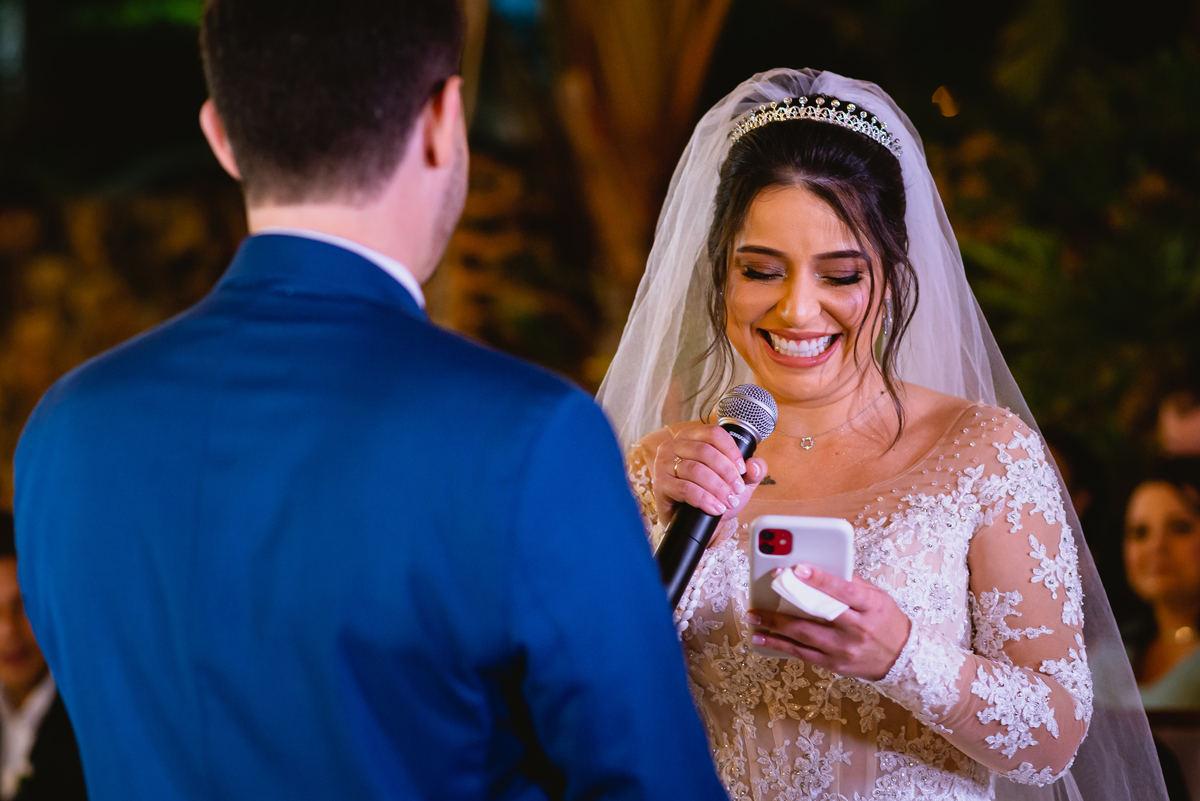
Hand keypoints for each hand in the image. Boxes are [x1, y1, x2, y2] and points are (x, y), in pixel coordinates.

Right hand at [652, 421, 767, 523]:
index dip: (731, 451)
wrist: (695, 519)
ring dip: (717, 487)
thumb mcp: (739, 481)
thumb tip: (754, 466)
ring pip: (696, 470)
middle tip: (737, 490)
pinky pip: (685, 489)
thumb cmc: (714, 493)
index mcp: (692, 436)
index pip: (713, 433)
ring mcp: (664, 464)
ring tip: (728, 500)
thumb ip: (752, 471)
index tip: (742, 470)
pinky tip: (716, 508)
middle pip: (705, 452)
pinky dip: (705, 499)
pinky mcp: (660, 484)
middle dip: (726, 473)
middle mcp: (674, 445)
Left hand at [748, 564, 910, 680]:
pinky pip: (803, 654)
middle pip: (817, 615)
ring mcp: (844, 649)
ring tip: (754, 618)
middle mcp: (857, 629)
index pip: (843, 591)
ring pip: (804, 637)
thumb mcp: (877, 596)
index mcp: (870, 607)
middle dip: (786, 605)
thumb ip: (851, 582)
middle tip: (763, 596)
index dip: (820, 579)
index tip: (797, 568)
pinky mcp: (834, 665)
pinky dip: (780, 646)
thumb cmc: (886, 621)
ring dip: (775, 627)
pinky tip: (763, 638)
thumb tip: (820, 568)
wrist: (901, 658)